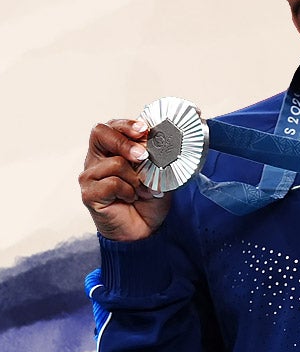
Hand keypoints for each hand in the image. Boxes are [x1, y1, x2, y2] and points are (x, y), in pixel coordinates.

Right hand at [80, 119, 172, 240]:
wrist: (145, 227)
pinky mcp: (89, 194)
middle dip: (125, 142)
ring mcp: (90, 176)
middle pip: (100, 133)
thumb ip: (154, 156)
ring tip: (142, 190)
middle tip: (143, 156)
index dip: (126, 125)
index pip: (111, 127)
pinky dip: (128, 191)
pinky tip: (130, 198)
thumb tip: (157, 144)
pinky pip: (112, 183)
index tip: (144, 129)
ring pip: (115, 163)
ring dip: (137, 178)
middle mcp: (97, 160)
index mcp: (111, 150)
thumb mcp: (157, 172)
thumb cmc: (148, 198)